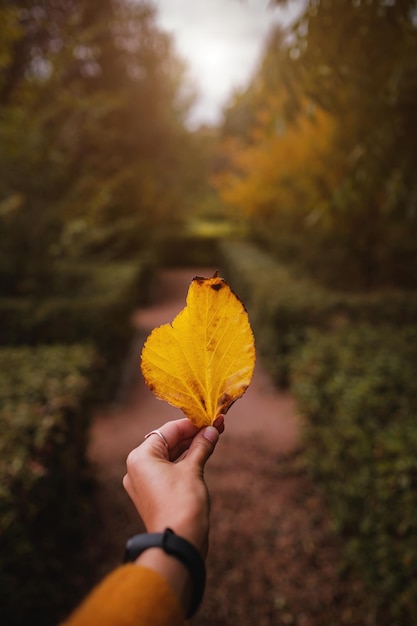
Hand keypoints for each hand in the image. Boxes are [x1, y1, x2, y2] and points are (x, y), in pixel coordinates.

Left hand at [123, 416, 223, 556]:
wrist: (178, 544)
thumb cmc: (182, 504)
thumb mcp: (193, 470)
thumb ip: (201, 446)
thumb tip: (211, 430)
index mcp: (141, 457)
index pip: (168, 431)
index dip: (191, 423)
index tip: (210, 417)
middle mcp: (138, 468)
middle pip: (168, 443)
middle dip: (193, 435)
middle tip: (216, 425)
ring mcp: (145, 482)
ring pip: (171, 456)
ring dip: (192, 447)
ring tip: (214, 436)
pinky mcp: (155, 494)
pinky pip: (170, 470)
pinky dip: (186, 462)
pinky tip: (204, 453)